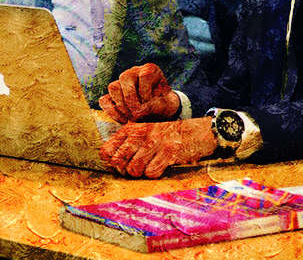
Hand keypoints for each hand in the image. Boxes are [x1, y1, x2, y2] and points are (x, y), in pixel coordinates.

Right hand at [98, 63, 178, 122]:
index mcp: (150, 70)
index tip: (150, 103)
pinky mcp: (112, 95)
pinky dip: (112, 112)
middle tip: (138, 114)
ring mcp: (121, 83)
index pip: (144, 75)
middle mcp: (134, 72)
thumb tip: (139, 112)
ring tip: (132, 118)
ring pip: (113, 87)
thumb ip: (157, 106)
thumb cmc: (164, 105)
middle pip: (125, 77)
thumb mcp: (167, 105)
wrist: (159, 112)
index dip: (146, 92)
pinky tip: (123, 121)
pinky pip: (104, 100)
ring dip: (121, 105)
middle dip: (130, 98)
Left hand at [99, 117, 216, 177]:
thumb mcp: (145, 132)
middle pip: (118, 162)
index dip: (111, 161)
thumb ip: (127, 142)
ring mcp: (154, 143)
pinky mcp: (167, 153)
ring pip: (133, 170)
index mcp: (132, 129)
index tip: (121, 162)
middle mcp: (140, 134)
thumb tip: (109, 160)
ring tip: (150, 166)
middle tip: (137, 167)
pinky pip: (151, 172)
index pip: (106, 150)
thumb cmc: (168, 135)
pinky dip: (155, 173)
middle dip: (126, 170)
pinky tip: (161, 166)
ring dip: (141, 172)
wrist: (196, 132)